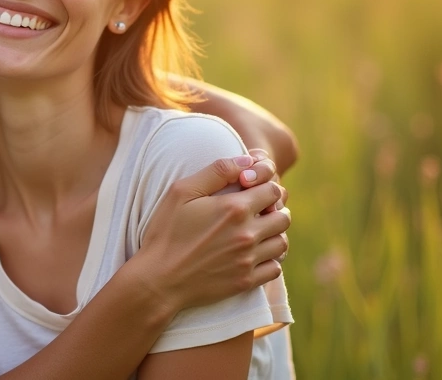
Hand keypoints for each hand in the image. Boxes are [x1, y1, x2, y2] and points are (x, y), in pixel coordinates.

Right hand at [133, 152, 290, 311]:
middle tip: (259, 210)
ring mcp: (248, 260)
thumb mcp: (181, 191)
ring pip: (282, 243)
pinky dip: (270, 259)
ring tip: (259, 231)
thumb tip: (247, 160)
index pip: (272, 190)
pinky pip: (275, 269)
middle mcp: (247, 234)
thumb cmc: (166, 232)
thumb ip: (217, 171)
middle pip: (283, 217)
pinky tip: (255, 254)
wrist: (158, 280)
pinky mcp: (246, 281)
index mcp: (234, 208)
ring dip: (274, 234)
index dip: (266, 185)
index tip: (254, 189)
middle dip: (274, 209)